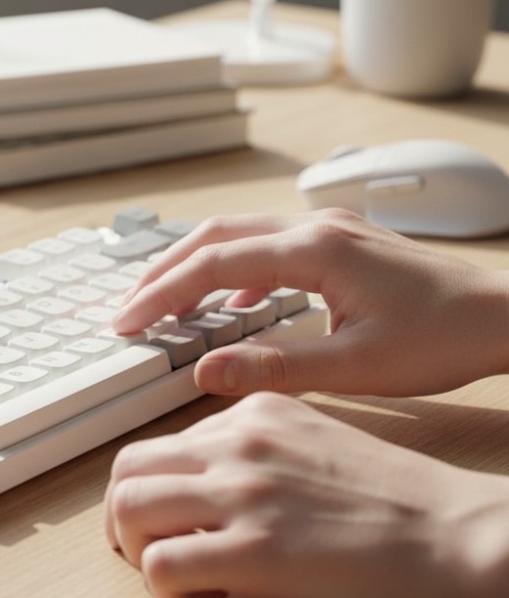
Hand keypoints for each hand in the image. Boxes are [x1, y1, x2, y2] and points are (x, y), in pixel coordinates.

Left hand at [104, 393, 508, 597]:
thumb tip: (205, 487)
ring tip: (171, 573)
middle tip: (146, 549)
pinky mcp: (256, 551)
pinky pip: (162, 566)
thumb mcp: (315, 442)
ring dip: (134, 550)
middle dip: (122, 516)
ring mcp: (244, 493)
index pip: (159, 445)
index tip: (166, 521)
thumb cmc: (398, 500)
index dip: (150, 490)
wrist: (461, 534)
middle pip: (126, 469)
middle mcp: (238, 442)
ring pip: (128, 509)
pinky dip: (166, 589)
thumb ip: (256, 450)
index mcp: (253, 412)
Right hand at [111, 209, 508, 396]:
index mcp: (314, 250)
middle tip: (127, 310)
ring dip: (192, 266)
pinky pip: (265, 245)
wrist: (504, 315)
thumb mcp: (356, 367)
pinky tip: (229, 301)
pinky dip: (231, 270)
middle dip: (163, 273)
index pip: (213, 263)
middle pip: (214, 236)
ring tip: (162, 303)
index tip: (127, 321)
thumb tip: (205, 371)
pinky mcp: (336, 241)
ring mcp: (326, 229)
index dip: (162, 294)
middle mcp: (314, 226)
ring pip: (236, 234)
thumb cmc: (443, 338)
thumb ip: (274, 367)